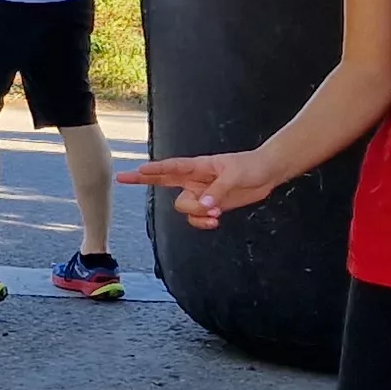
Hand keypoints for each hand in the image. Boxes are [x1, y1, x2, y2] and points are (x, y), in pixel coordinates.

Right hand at [120, 149, 286, 228]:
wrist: (267, 173)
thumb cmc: (251, 166)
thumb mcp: (235, 175)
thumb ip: (218, 190)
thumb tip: (205, 206)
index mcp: (199, 166)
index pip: (172, 167)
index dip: (154, 169)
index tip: (138, 170)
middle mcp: (195, 180)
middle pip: (163, 181)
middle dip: (144, 180)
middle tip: (123, 177)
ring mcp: (202, 193)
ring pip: (184, 208)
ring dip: (196, 214)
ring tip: (216, 212)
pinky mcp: (211, 206)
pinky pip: (197, 219)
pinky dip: (204, 223)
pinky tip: (216, 220)